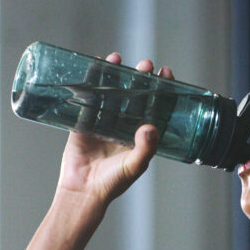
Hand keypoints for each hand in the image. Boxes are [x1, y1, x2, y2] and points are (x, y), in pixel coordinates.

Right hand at [56, 53, 175, 206]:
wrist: (83, 191)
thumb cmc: (112, 183)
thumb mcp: (134, 166)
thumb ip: (145, 148)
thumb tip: (151, 126)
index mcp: (139, 135)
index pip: (155, 106)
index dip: (161, 89)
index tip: (166, 73)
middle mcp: (123, 126)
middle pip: (133, 95)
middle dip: (139, 78)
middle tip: (145, 64)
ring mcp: (103, 122)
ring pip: (110, 93)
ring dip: (114, 75)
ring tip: (117, 58)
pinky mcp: (83, 123)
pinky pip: (87, 98)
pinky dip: (90, 82)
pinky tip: (94, 66)